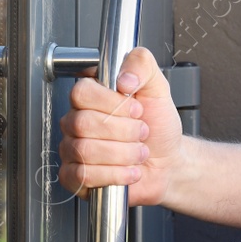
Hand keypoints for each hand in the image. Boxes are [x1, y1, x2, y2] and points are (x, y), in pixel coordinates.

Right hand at [58, 46, 181, 205]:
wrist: (168, 161)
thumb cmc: (158, 126)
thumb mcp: (158, 88)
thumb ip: (141, 65)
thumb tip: (123, 76)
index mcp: (91, 96)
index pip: (82, 92)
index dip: (113, 103)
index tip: (136, 109)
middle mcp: (77, 120)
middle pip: (83, 123)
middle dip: (124, 132)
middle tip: (140, 133)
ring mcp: (72, 148)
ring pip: (84, 150)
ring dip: (123, 154)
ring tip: (137, 152)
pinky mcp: (75, 176)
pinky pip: (83, 175)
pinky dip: (115, 174)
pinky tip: (129, 170)